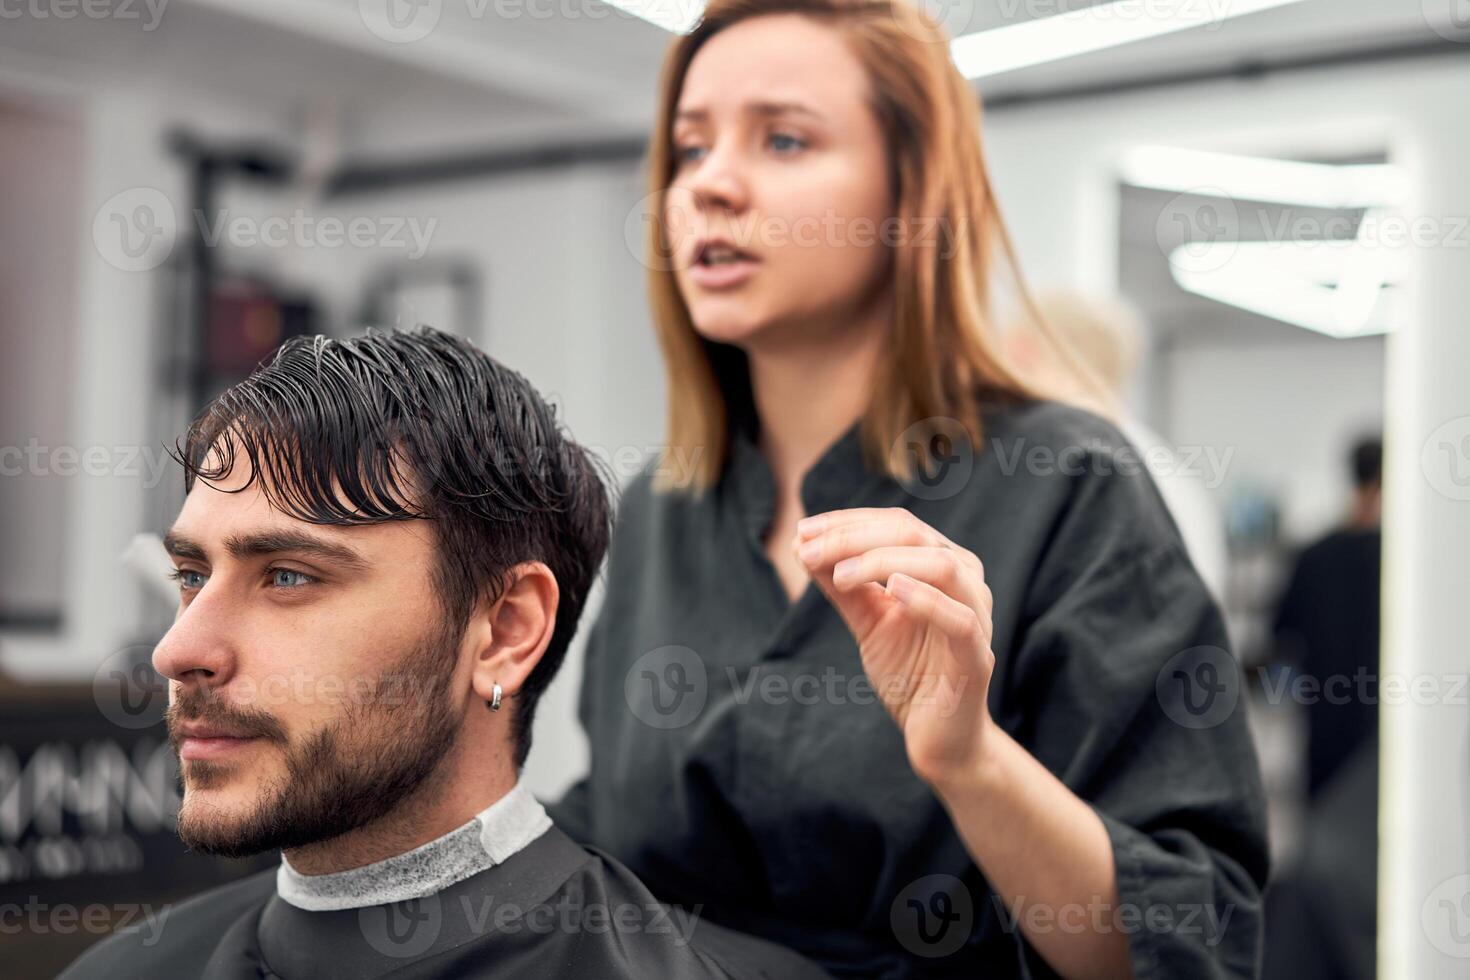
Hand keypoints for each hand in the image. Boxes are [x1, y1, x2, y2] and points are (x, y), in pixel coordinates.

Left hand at [794, 507, 996, 784]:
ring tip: (841, 574)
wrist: (937, 739)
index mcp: (942, 566)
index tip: (803, 532)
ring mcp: (977, 616)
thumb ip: (843, 586)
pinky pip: (959, 619)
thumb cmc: (909, 674)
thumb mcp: (868, 622)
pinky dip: (925, 599)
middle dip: (854, 538)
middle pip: (914, 536)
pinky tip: (892, 589)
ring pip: (941, 566)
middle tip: (810, 551)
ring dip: (883, 561)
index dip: (848, 523)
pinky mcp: (977, 656)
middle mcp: (966, 581)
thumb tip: (804, 546)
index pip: (898, 525)